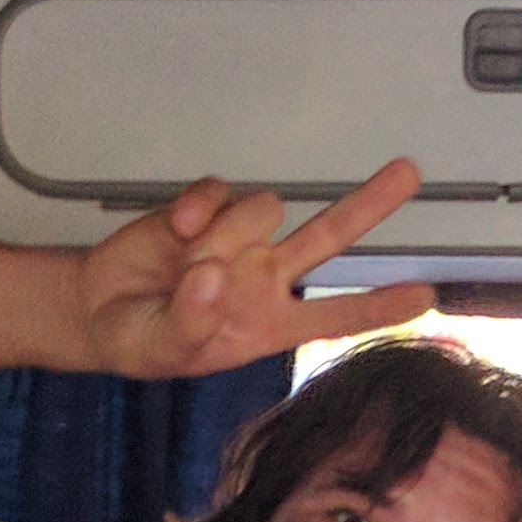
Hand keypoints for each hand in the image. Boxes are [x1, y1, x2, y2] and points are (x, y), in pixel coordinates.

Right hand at [72, 161, 437, 378]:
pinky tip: (176, 229)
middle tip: (409, 173)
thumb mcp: (162, 349)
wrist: (96, 308)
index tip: (425, 296)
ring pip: (264, 210)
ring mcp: (239, 240)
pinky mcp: (206, 210)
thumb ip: (188, 323)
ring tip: (184, 265)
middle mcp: (265, 278)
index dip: (378, 307)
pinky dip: (199, 206)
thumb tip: (213, 277)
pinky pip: (219, 192)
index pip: (334, 317)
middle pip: (329, 236)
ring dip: (224, 234)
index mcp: (269, 324)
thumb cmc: (142, 339)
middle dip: (369, 204)